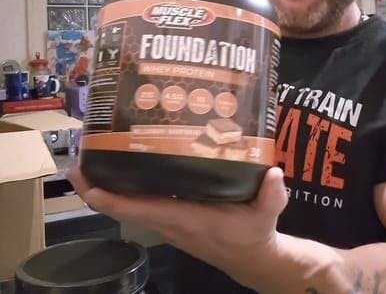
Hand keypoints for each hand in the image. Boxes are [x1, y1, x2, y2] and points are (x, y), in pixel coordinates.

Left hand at [67, 165, 287, 281]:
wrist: (253, 258)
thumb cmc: (255, 235)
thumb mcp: (268, 214)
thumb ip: (272, 195)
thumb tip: (273, 173)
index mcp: (186, 217)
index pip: (137, 208)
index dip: (106, 197)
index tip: (83, 177)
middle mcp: (170, 221)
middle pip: (123, 206)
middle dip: (98, 185)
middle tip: (82, 155)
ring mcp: (170, 222)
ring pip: (130, 205)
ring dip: (109, 188)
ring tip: (99, 157)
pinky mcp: (174, 219)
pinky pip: (142, 205)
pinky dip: (127, 192)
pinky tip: (130, 169)